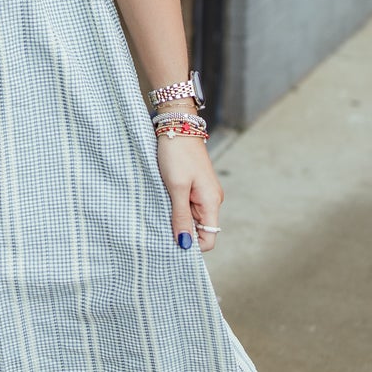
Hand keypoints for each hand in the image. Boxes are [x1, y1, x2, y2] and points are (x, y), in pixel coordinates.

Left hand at [154, 126, 223, 251]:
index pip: (209, 239)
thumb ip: (181, 217)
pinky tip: (162, 200)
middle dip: (181, 232)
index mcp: (211, 202)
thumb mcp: (177, 188)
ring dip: (176, 218)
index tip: (171, 243)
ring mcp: (202, 193)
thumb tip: (184, 244)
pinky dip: (174, 207)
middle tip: (160, 226)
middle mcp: (211, 200)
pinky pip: (186, 206)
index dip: (192, 246)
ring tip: (159, 208)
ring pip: (191, 218)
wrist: (177, 125)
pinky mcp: (193, 186)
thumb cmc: (177, 154)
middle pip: (199, 230)